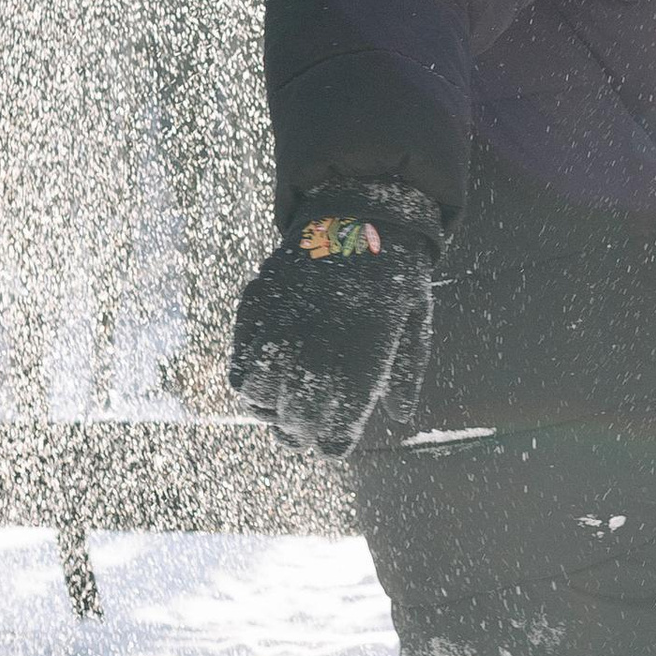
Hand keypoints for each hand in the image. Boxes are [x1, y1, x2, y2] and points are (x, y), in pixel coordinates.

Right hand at [228, 184, 442, 452]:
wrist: (361, 210)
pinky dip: (250, 376)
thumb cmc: (396, 272)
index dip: (331, 444)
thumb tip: (399, 413)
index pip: (332, 439)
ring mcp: (282, 332)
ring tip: (284, 397)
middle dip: (300, 432)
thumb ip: (404, 372)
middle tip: (306, 424)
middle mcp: (315, 356)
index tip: (334, 437)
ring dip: (270, 406)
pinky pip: (240, 365)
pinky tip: (269, 368)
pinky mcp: (257, 311)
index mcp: (359, 367)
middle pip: (293, 426)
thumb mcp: (415, 321)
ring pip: (258, 400)